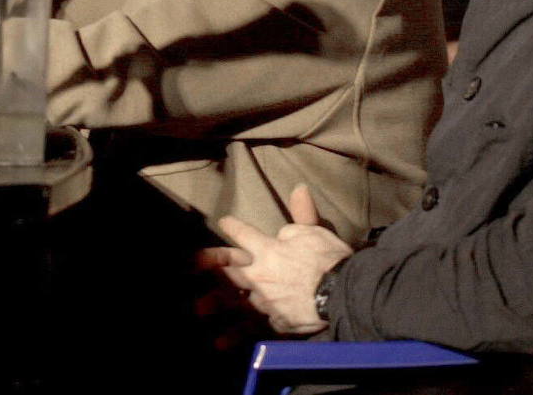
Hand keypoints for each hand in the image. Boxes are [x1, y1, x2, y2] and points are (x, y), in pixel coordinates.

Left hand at [205, 185, 353, 334]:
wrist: (339, 292)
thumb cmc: (327, 258)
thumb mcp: (316, 230)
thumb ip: (303, 212)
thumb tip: (298, 190)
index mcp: (268, 250)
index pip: (245, 234)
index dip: (233, 227)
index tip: (224, 222)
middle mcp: (260, 276)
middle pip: (229, 270)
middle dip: (210, 266)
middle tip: (193, 266)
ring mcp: (266, 301)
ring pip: (236, 302)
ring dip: (217, 304)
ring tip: (199, 308)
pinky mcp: (276, 322)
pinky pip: (257, 327)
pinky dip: (240, 334)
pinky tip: (224, 341)